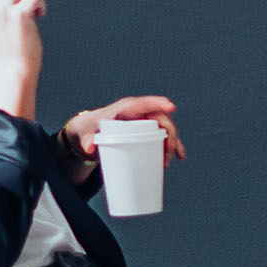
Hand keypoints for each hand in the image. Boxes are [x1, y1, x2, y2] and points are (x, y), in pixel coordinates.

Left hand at [66, 98, 184, 161]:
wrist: (91, 133)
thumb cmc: (90, 129)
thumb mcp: (87, 133)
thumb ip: (87, 139)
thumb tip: (89, 148)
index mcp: (126, 108)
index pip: (145, 103)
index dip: (158, 103)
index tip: (170, 106)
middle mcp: (139, 113)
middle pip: (161, 120)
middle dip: (168, 135)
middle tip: (166, 154)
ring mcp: (145, 123)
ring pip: (165, 129)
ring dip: (171, 144)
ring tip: (166, 163)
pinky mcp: (147, 133)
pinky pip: (163, 137)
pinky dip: (172, 146)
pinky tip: (179, 156)